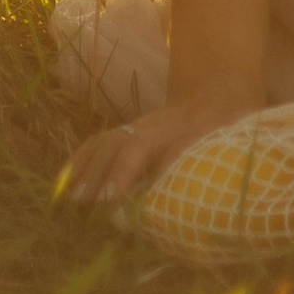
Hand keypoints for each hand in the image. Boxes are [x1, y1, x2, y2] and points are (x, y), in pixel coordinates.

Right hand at [61, 76, 259, 207]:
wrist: (219, 88)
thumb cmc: (226, 120)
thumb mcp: (226, 134)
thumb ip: (202, 156)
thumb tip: (173, 186)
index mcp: (173, 126)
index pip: (137, 146)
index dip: (121, 171)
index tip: (109, 197)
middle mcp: (148, 125)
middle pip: (112, 144)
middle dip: (95, 175)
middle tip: (81, 205)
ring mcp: (136, 126)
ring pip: (103, 142)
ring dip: (84, 169)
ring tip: (68, 198)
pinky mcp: (130, 131)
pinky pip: (99, 142)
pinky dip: (80, 160)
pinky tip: (67, 181)